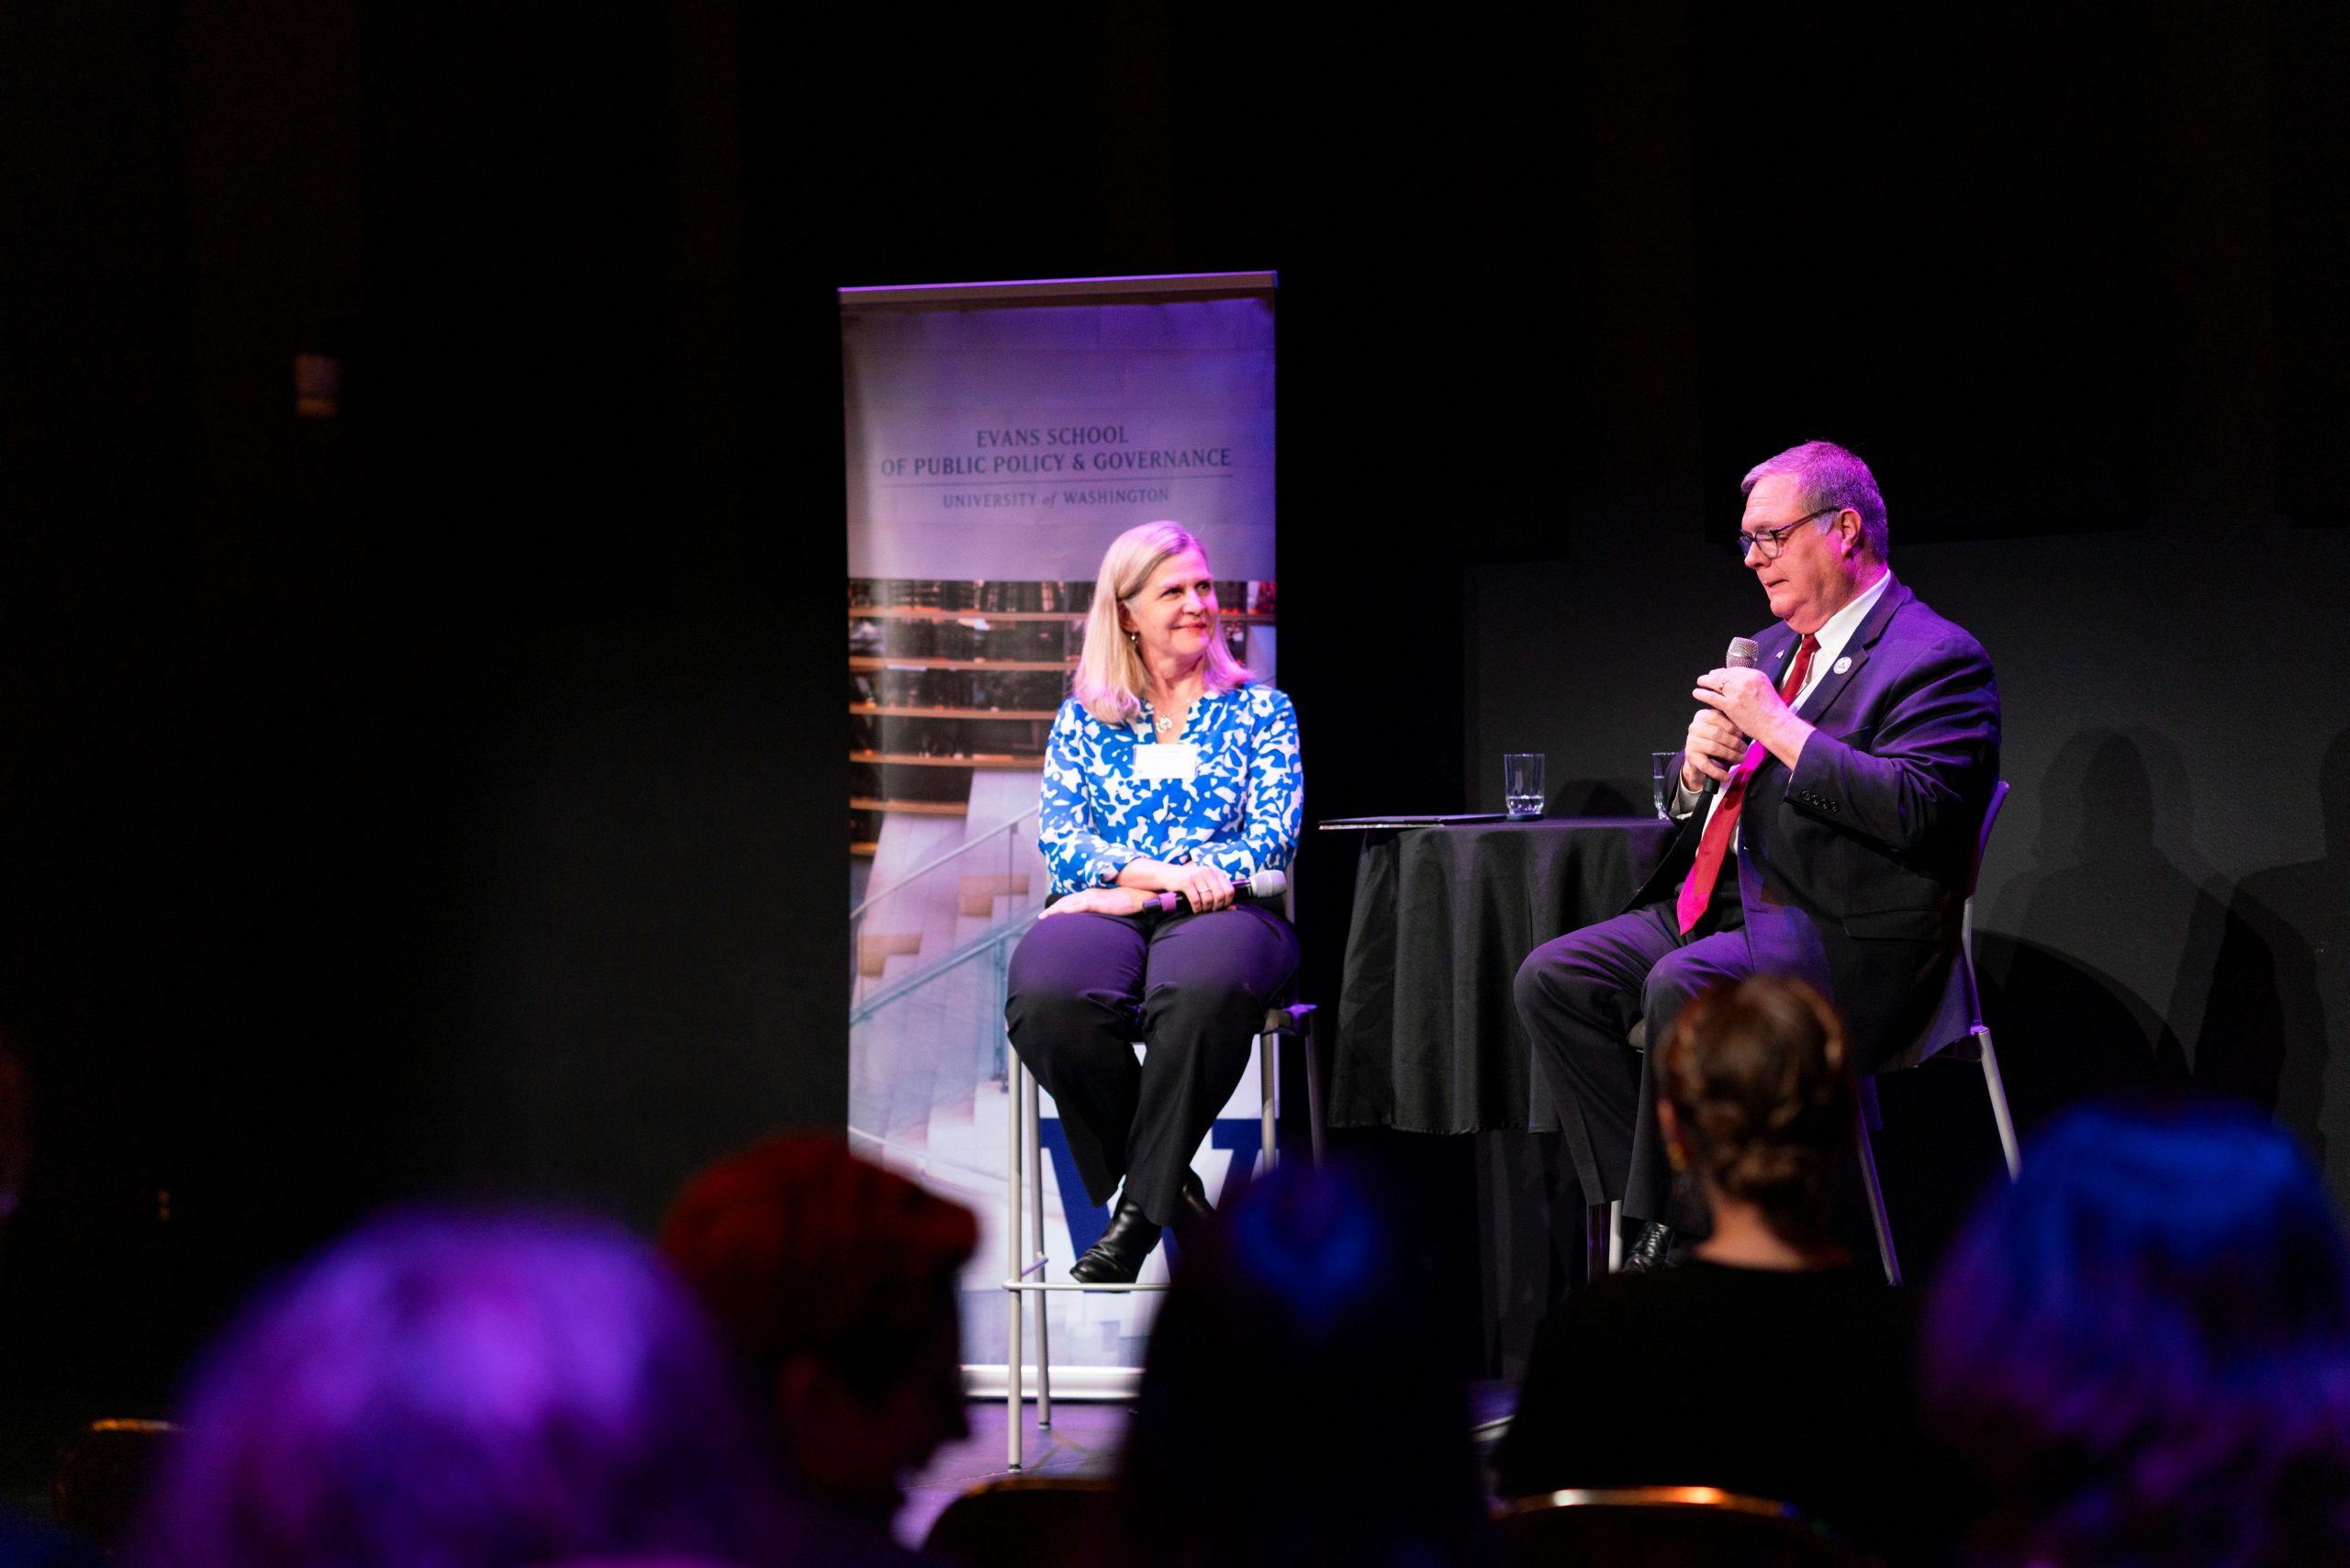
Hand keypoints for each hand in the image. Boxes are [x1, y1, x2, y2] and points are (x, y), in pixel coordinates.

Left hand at [1040, 886, 1155, 918]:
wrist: (1139, 897)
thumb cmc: (1127, 902)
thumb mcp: (1110, 906)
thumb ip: (1100, 909)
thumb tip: (1095, 919)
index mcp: (1092, 894)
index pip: (1071, 900)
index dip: (1059, 906)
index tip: (1049, 914)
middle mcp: (1089, 894)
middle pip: (1066, 901)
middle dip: (1053, 909)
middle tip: (1042, 917)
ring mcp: (1093, 897)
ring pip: (1070, 903)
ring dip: (1056, 910)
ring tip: (1045, 916)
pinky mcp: (1099, 903)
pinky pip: (1081, 906)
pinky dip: (1070, 909)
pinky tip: (1062, 914)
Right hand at [1163, 862, 1235, 911]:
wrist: (1167, 874)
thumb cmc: (1190, 882)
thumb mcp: (1206, 883)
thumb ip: (1219, 893)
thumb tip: (1234, 908)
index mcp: (1215, 871)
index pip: (1230, 889)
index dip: (1227, 902)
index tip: (1221, 907)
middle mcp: (1207, 872)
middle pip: (1220, 895)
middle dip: (1216, 907)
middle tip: (1211, 910)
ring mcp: (1196, 876)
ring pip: (1208, 899)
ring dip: (1206, 909)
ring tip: (1202, 910)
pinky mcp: (1185, 882)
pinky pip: (1196, 900)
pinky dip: (1197, 908)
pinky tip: (1195, 909)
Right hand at [1680, 705, 1748, 789]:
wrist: (1700, 760)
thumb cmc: (1716, 741)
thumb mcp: (1722, 728)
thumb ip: (1730, 724)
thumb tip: (1746, 727)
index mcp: (1702, 716)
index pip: (1716, 717)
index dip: (1731, 726)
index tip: (1741, 734)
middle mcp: (1694, 727)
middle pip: (1716, 733)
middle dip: (1734, 742)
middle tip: (1744, 749)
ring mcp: (1691, 742)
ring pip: (1714, 748)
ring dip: (1731, 755)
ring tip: (1740, 759)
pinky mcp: (1691, 757)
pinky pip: (1706, 765)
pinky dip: (1718, 772)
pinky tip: (1726, 776)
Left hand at [1693, 665, 1789, 759]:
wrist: (1775, 725)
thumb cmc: (1773, 711)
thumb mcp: (1766, 689)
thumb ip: (1752, 684)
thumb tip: (1739, 682)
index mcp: (1756, 675)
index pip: (1734, 669)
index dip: (1724, 672)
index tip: (1718, 674)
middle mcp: (1745, 680)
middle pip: (1724, 674)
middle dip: (1714, 675)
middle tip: (1707, 678)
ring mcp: (1737, 692)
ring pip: (1716, 683)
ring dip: (1705, 681)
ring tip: (1700, 682)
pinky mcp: (1730, 705)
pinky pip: (1712, 696)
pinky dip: (1702, 694)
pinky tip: (1697, 693)